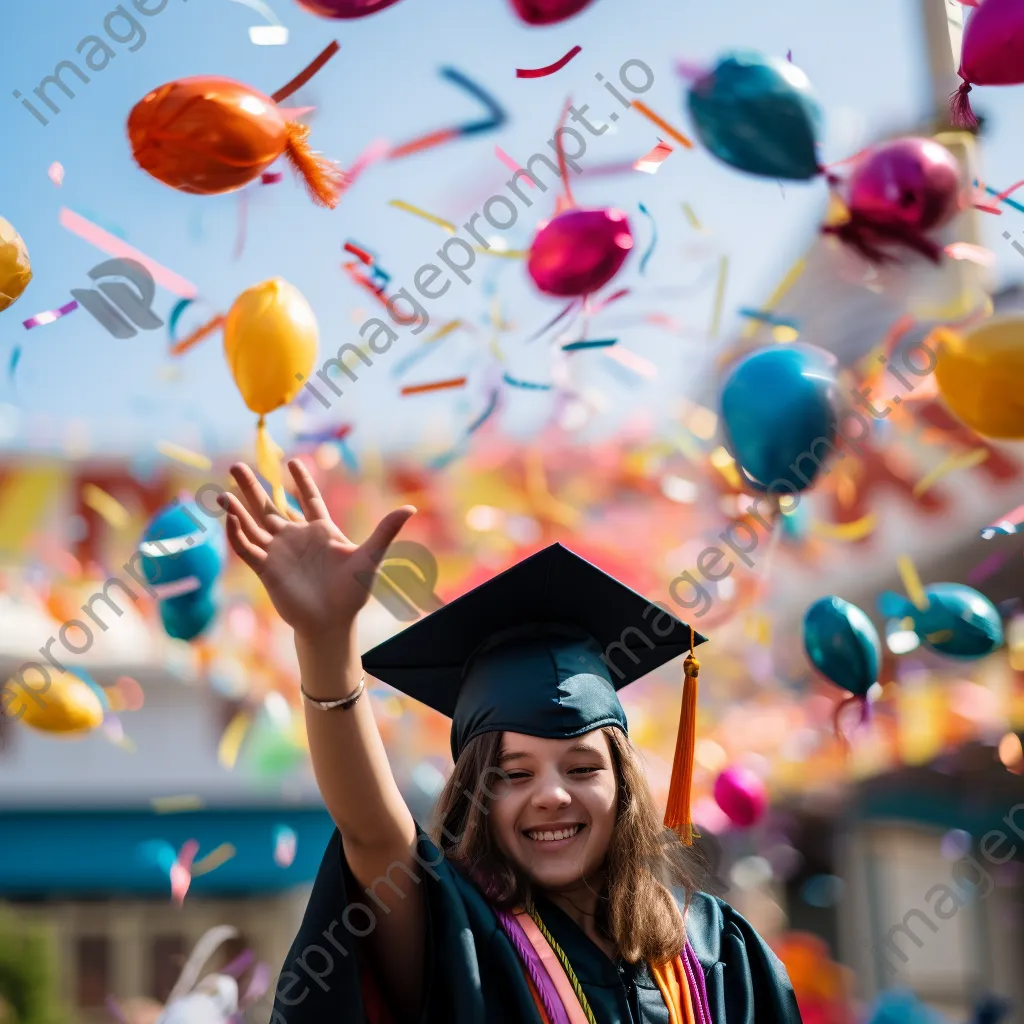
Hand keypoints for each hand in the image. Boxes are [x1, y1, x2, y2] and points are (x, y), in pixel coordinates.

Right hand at [219, 461, 415, 639]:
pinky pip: (247, 548)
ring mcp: (278, 552)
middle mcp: (295, 538)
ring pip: (253, 524)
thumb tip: (410, 508)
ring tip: (223, 490)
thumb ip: (385, 530)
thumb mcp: (370, 556)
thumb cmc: (352, 592)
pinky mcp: (266, 569)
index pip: (307, 499)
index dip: (301, 480)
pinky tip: (230, 517)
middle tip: (237, 464)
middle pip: (269, 505)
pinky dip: (237, 533)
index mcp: (320, 530)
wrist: (333, 622)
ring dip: (238, 507)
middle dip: (253, 486)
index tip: (292, 461)